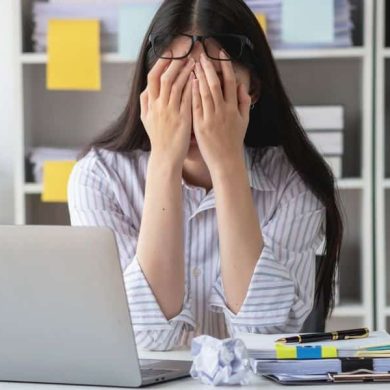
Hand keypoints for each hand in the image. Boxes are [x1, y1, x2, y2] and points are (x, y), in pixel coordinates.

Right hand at [140, 51, 195, 167]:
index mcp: (149, 104)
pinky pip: (187, 98)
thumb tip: (146, 89)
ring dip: (186, 71)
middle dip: (175, 62)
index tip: (170, 53)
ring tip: (194, 61)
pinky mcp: (182, 119)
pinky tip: (198, 78)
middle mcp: (158, 106)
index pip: (152, 77)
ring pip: (177, 85)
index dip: (161, 63)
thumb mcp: (145, 120)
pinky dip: (192, 86)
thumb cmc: (158, 138)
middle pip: (165, 77)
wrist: (165, 157)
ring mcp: (170, 112)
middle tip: (185, 52)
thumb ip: (145, 103)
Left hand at [192, 50, 251, 171]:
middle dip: (209, 67)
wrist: (226, 161)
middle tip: (202, 54)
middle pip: (215, 84)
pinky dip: (192, 92)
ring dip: (198, 76)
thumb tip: (242, 86)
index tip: (220, 53)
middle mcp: (223, 111)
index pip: (230, 82)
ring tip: (193, 63)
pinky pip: (195, 105)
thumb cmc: (234, 141)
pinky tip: (188, 82)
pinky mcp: (200, 125)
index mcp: (234, 108)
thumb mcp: (244, 122)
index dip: (225, 65)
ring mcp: (210, 118)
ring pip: (204, 92)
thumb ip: (244, 103)